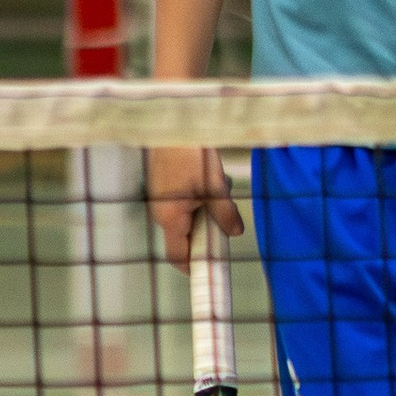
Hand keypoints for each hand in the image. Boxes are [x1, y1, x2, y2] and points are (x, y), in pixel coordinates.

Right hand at [147, 141, 242, 268]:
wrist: (173, 124)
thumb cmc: (191, 154)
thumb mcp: (215, 187)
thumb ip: (225, 213)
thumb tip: (235, 232)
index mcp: (170, 218)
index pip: (178, 256)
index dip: (194, 267)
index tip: (210, 271)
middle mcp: (160, 212)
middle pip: (184, 236)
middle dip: (207, 232)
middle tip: (226, 222)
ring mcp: (159, 198)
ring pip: (185, 217)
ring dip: (205, 211)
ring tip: (220, 190)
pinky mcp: (162, 185)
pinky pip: (181, 202)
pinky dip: (198, 199)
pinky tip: (211, 179)